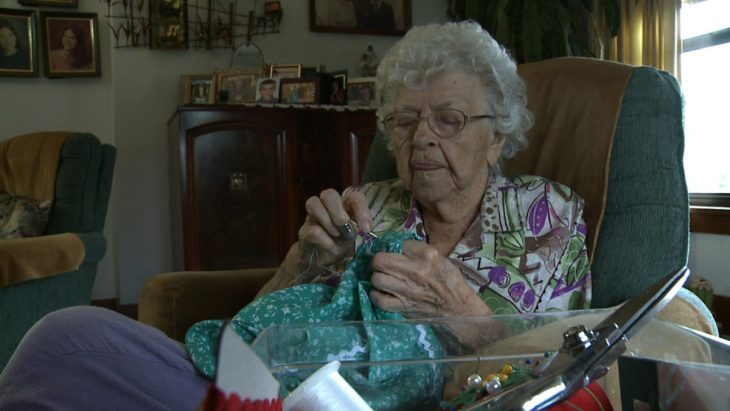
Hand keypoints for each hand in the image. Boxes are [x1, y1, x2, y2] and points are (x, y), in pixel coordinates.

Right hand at [297, 188, 371, 267]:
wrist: (320, 261)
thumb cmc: (339, 244)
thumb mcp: (353, 236)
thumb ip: (359, 229)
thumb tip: (365, 228)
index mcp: (342, 205)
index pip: (354, 196)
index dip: (361, 209)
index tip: (366, 229)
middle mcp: (326, 206)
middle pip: (329, 194)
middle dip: (339, 212)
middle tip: (346, 229)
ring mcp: (312, 217)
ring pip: (313, 203)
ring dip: (328, 221)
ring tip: (336, 236)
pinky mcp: (303, 232)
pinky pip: (312, 230)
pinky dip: (325, 241)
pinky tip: (332, 248)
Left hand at [370, 240, 492, 317]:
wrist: (457, 308)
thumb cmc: (449, 281)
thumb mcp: (439, 258)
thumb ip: (417, 251)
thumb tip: (394, 247)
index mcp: (427, 255)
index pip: (397, 244)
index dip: (392, 247)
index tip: (393, 253)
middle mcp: (416, 271)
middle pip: (380, 261)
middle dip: (378, 261)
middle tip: (383, 265)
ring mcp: (408, 290)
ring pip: (377, 279)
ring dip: (377, 277)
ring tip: (383, 278)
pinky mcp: (403, 306)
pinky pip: (379, 299)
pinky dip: (377, 295)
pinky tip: (382, 292)